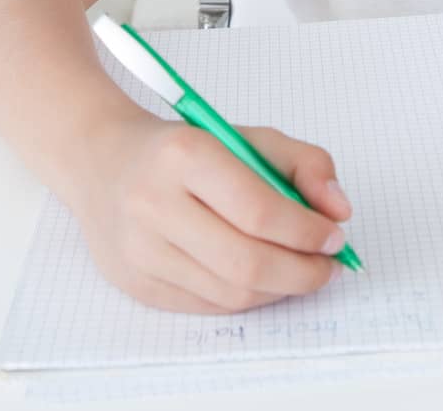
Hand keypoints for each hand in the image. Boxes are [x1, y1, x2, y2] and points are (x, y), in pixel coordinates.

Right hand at [70, 112, 353, 313]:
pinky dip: (247, 298)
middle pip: (244, 261)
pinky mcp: (134, 284)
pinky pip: (206, 305)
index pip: (257, 209)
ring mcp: (140, 250)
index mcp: (186, 155)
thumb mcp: (248, 136)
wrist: (104, 162)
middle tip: (328, 266)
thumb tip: (339, 212)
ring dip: (279, 289)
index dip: (305, 231)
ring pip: (228, 292)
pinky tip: (265, 280)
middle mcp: (155, 204)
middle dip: (301, 271)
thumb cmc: (186, 148)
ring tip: (301, 271)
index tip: (335, 237)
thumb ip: (305, 164)